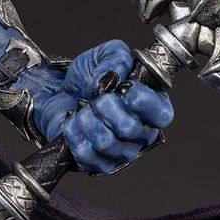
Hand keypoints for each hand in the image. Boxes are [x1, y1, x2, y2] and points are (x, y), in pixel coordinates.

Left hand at [33, 40, 172, 173]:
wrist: (57, 94)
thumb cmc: (88, 78)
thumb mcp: (104, 56)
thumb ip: (116, 57)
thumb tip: (114, 76)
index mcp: (151, 107)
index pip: (161, 114)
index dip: (143, 101)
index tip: (124, 87)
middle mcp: (141, 133)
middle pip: (131, 129)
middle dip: (106, 107)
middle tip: (96, 97)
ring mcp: (121, 152)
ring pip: (107, 142)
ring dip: (88, 120)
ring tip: (82, 109)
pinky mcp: (97, 164)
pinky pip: (87, 154)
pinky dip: (74, 133)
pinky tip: (73, 122)